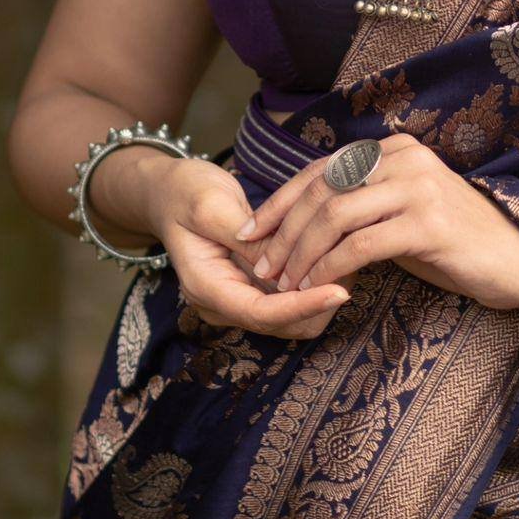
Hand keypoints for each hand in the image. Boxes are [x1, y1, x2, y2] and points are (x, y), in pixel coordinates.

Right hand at [139, 155, 353, 338]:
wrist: (166, 193)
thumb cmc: (184, 193)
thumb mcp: (212, 205)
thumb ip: (251, 237)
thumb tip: (291, 260)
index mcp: (205, 287)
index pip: (261, 313)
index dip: (303, 306)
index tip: (341, 291)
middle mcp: (220, 304)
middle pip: (281, 325)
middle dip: (318, 303)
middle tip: (352, 263)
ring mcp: (236, 300)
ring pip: (291, 320)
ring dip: (320, 296)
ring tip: (345, 256)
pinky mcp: (251, 291)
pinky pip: (289, 302)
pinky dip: (312, 285)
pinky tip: (331, 257)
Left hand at [232, 133, 518, 310]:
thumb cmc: (453, 244)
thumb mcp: (397, 216)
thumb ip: (357, 209)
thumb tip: (298, 225)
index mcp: (391, 150)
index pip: (317, 172)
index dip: (276, 204)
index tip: (248, 234)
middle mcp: (403, 158)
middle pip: (320, 192)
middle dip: (282, 233)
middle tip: (262, 267)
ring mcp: (418, 187)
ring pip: (334, 216)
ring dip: (300, 254)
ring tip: (284, 283)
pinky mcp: (429, 223)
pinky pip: (360, 245)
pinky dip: (329, 267)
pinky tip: (317, 287)